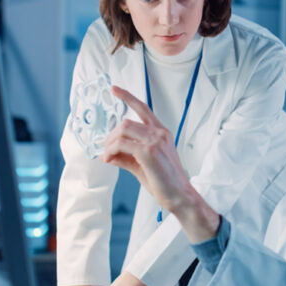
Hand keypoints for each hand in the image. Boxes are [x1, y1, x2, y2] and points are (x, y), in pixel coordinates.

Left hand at [103, 86, 220, 242]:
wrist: (179, 195)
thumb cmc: (165, 182)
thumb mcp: (142, 165)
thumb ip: (125, 156)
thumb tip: (107, 154)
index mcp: (161, 133)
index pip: (143, 109)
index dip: (127, 97)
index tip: (115, 89)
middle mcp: (159, 133)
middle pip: (125, 122)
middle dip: (110, 136)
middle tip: (105, 150)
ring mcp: (155, 141)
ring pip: (122, 130)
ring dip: (109, 143)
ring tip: (108, 156)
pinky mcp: (149, 151)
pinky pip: (122, 144)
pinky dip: (111, 151)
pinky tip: (110, 159)